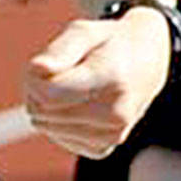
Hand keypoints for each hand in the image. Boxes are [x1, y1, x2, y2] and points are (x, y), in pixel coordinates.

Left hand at [23, 7, 170, 157]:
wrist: (146, 65)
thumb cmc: (107, 45)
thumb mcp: (85, 32)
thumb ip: (59, 49)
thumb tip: (37, 70)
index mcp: (113, 78)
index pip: (48, 94)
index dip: (34, 78)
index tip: (45, 63)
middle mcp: (116, 113)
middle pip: (42, 111)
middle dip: (37, 90)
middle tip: (58, 71)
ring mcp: (111, 136)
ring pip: (46, 126)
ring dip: (45, 106)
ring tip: (67, 86)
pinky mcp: (103, 149)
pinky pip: (57, 137)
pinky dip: (57, 121)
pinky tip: (75, 104)